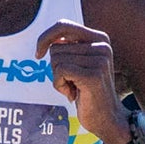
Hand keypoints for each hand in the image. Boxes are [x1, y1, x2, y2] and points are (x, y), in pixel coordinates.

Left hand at [37, 21, 131, 143]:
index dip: (45, 37)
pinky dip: (59, 85)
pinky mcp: (93, 75)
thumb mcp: (78, 65)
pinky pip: (60, 71)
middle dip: (56, 68)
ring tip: (74, 88)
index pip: (63, 25)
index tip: (38, 54)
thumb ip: (68, 49)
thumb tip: (48, 40)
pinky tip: (73, 94)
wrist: (106, 118)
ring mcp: (99, 59)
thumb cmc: (87, 92)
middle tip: (71, 82)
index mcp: (99, 39)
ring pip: (56, 60)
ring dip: (58, 79)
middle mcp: (102, 45)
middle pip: (56, 47)